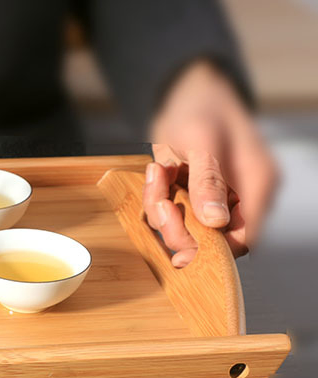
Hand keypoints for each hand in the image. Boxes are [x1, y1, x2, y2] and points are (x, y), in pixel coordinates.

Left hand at [145, 61, 277, 266]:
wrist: (186, 91)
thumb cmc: (201, 108)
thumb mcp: (202, 140)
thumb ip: (208, 181)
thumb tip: (215, 222)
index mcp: (257, 185)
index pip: (244, 240)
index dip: (213, 248)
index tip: (181, 235)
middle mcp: (240, 198)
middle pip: (212, 242)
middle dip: (179, 227)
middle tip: (162, 203)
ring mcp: (216, 199)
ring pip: (186, 230)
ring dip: (163, 210)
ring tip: (158, 173)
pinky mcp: (193, 197)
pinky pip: (172, 215)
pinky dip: (158, 200)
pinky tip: (158, 172)